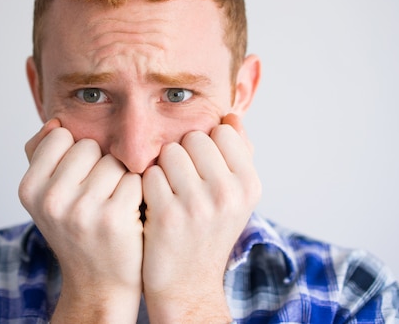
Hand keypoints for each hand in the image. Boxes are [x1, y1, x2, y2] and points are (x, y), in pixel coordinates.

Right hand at [19, 120, 143, 322]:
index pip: (61, 136)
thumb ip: (42, 153)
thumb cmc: (76, 230)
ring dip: (119, 178)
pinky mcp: (114, 219)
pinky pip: (134, 179)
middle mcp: (50, 200)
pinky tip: (128, 214)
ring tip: (111, 205)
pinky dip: (137, 192)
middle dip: (98, 165)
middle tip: (96, 197)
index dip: (76, 155)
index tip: (76, 181)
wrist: (98, 282)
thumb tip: (55, 122)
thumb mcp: (46, 195)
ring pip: (114, 161)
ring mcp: (82, 211)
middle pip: (89, 146)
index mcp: (29, 189)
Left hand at [141, 113, 260, 321]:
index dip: (206, 146)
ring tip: (170, 192)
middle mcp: (229, 194)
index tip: (203, 169)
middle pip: (194, 138)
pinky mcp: (168, 216)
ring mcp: (199, 205)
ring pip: (169, 152)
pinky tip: (155, 205)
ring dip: (163, 168)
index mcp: (250, 184)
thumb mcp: (236, 196)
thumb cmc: (209, 231)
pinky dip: (148, 186)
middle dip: (183, 155)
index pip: (223, 130)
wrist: (187, 283)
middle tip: (183, 183)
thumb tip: (232, 115)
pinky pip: (150, 174)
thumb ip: (238, 153)